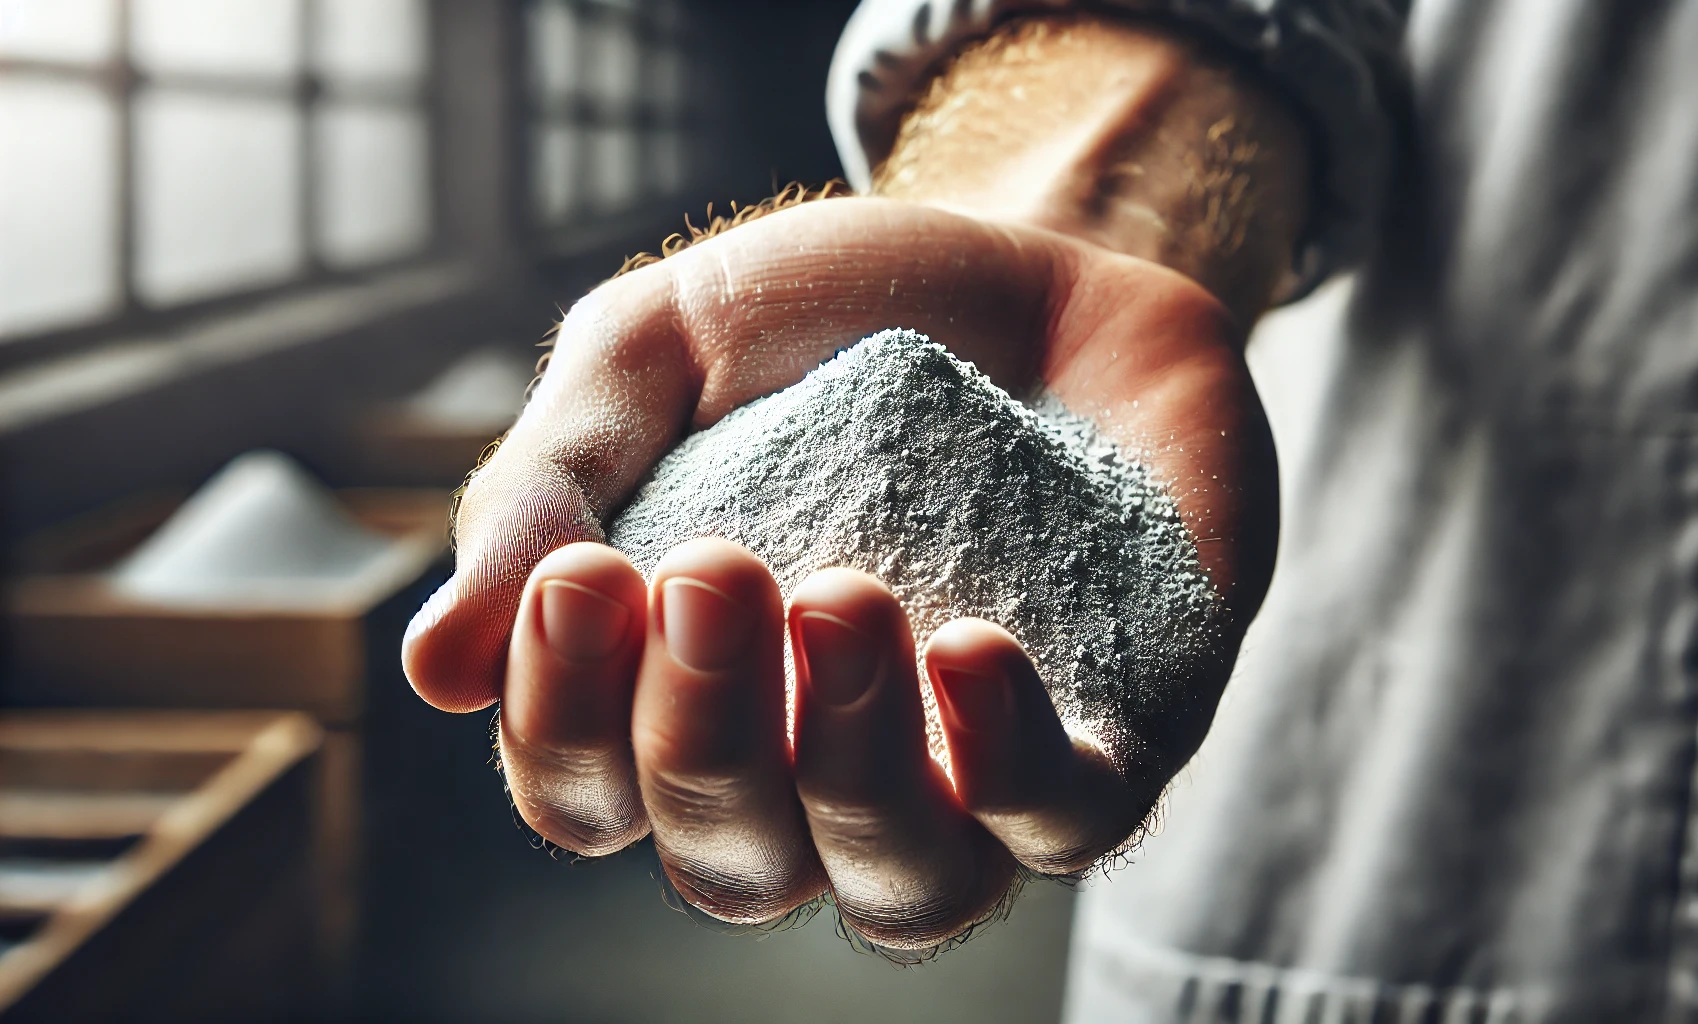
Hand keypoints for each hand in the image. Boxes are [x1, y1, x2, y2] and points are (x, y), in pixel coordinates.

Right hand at [401, 195, 1277, 947]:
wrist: (1036, 267)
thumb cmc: (827, 322)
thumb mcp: (655, 352)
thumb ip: (545, 488)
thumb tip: (433, 672)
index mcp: (684, 692)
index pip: (587, 794)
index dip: (560, 724)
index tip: (580, 578)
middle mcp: (816, 769)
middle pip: (726, 861)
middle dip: (699, 734)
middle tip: (714, 571)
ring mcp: (967, 772)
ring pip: (894, 889)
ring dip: (845, 770)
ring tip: (841, 602)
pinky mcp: (1106, 738)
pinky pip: (1060, 827)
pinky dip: (1008, 765)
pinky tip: (970, 649)